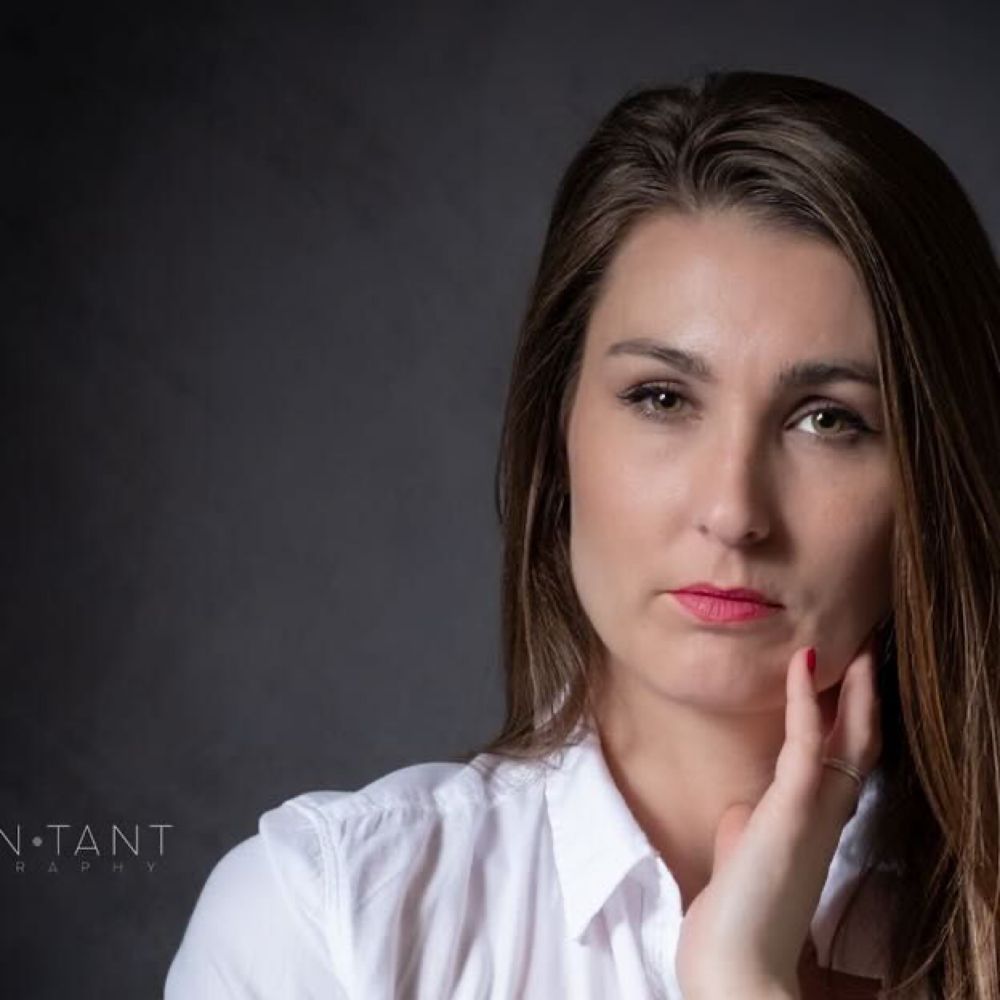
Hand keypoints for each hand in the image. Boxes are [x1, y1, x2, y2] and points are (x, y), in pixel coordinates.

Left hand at [675, 631, 882, 998]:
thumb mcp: (743, 861)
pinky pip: (805, 746)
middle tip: (872, 650)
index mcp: (815, 825)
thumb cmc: (737, 919)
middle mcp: (827, 816)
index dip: (852, 719)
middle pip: (861, 744)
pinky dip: (803, 702)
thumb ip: (748, 829)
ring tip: (859, 646)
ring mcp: (812, 813)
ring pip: (850, 740)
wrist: (735, 968)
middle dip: (867, 696)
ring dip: (854, 689)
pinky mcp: (791, 812)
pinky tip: (800, 665)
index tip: (850, 678)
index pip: (846, 762)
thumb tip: (741, 808)